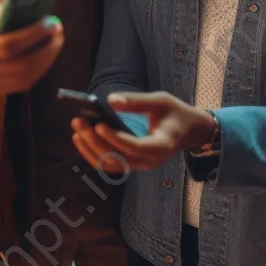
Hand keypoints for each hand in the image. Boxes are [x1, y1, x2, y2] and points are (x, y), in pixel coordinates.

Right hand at [0, 3, 62, 97]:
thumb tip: (28, 15)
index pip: (7, 46)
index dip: (34, 35)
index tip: (50, 22)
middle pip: (21, 67)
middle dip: (47, 50)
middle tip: (58, 32)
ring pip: (25, 79)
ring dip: (47, 60)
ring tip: (55, 42)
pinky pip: (21, 85)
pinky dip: (38, 70)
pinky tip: (45, 55)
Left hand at [71, 92, 215, 172]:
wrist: (188, 131)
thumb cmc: (175, 113)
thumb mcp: (162, 101)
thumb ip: (136, 101)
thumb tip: (109, 100)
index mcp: (162, 145)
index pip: (136, 147)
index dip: (116, 138)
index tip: (99, 124)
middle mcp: (150, 161)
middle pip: (118, 158)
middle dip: (95, 141)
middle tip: (79, 121)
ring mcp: (141, 165)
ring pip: (110, 164)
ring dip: (90, 149)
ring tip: (77, 129)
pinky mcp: (132, 164)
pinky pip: (109, 164)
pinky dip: (93, 153)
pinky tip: (81, 139)